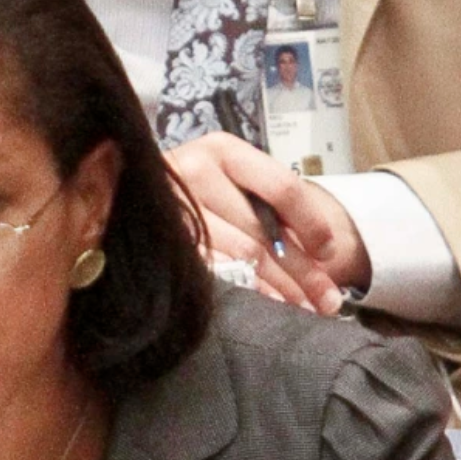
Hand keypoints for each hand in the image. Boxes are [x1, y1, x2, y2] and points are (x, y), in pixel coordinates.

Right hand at [165, 133, 367, 311]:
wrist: (131, 190)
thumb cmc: (194, 188)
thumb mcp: (231, 178)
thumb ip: (269, 203)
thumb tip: (320, 254)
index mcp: (223, 150)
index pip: (282, 188)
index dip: (312, 223)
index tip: (328, 252)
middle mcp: (195, 173)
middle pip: (263, 231)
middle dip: (302, 270)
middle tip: (327, 300)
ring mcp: (175, 210)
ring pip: (241, 257)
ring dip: (279, 288)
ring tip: (304, 308)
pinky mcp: (163, 243)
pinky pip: (216, 273)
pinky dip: (247, 293)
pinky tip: (266, 306)